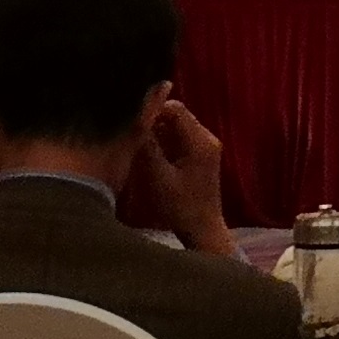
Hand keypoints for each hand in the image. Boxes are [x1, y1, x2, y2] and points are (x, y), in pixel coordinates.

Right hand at [142, 98, 237, 256]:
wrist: (201, 230)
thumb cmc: (179, 207)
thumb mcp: (157, 177)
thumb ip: (147, 146)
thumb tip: (136, 118)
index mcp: (200, 140)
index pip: (176, 109)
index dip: (152, 110)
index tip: (131, 122)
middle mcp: (207, 138)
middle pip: (176, 117)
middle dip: (153, 122)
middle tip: (131, 136)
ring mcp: (205, 147)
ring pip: (176, 128)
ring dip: (157, 134)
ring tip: (138, 148)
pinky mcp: (200, 157)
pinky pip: (179, 140)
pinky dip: (163, 144)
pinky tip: (149, 158)